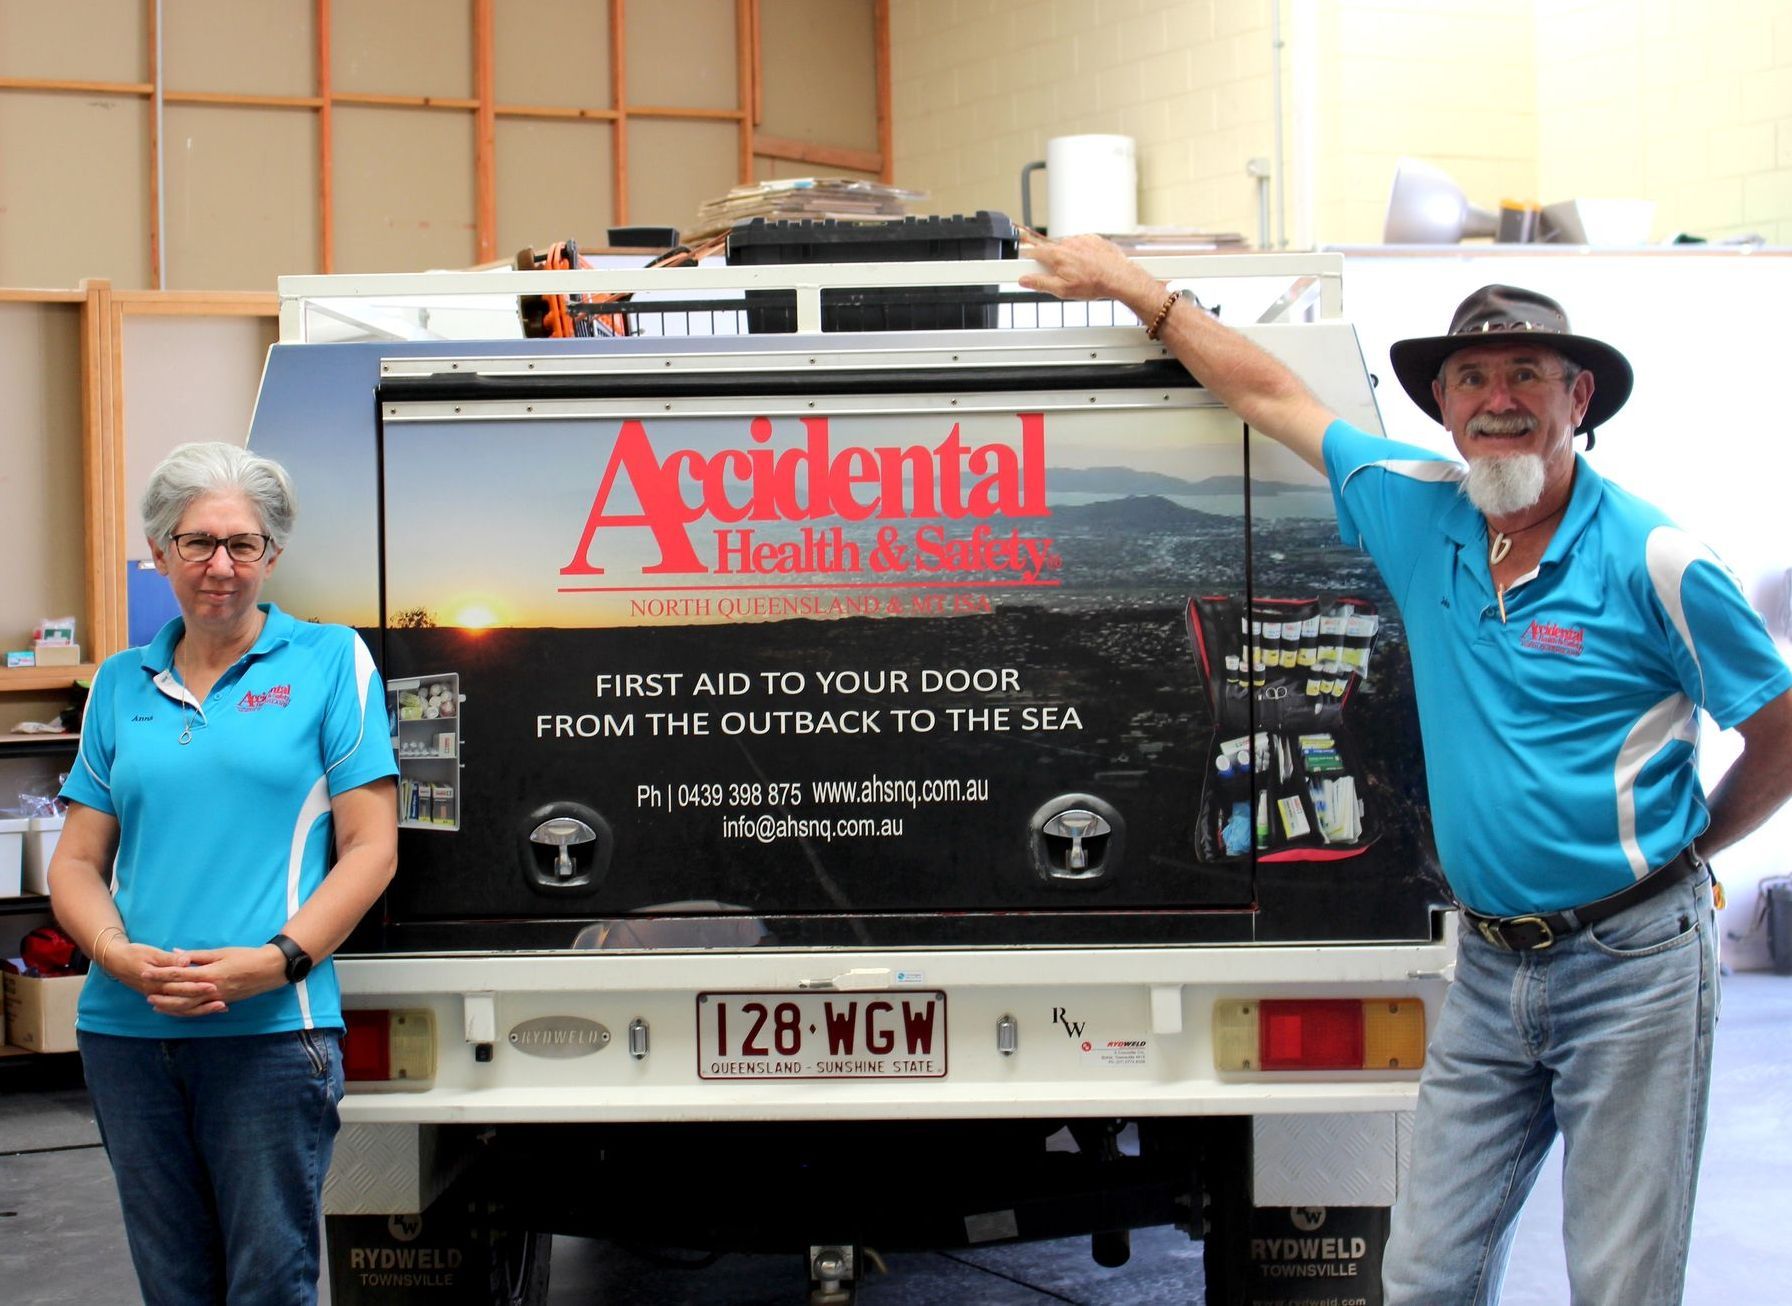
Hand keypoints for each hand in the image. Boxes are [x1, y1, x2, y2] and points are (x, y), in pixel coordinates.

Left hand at [138, 945, 286, 1016]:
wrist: (269, 970)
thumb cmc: (246, 957)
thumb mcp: (222, 952)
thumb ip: (197, 956)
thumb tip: (176, 954)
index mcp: (210, 974)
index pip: (179, 975)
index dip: (161, 974)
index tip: (146, 972)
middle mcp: (211, 989)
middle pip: (180, 994)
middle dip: (161, 993)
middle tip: (144, 991)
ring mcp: (217, 999)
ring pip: (188, 1007)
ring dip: (170, 1006)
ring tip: (155, 1005)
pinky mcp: (222, 1003)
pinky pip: (199, 1010)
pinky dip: (185, 1011)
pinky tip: (176, 1010)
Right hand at [1019, 234, 1159, 307]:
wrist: (1119, 278)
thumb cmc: (1094, 284)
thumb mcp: (1062, 290)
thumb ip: (1040, 283)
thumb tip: (1025, 280)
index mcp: (1057, 255)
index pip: (1033, 252)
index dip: (1026, 259)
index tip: (1022, 264)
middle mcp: (1068, 243)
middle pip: (1051, 251)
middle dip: (1052, 263)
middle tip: (1060, 277)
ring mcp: (1081, 239)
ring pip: (1067, 248)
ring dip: (1068, 258)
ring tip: (1079, 273)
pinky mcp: (1093, 239)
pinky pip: (1081, 245)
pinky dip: (1082, 254)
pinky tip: (1088, 266)